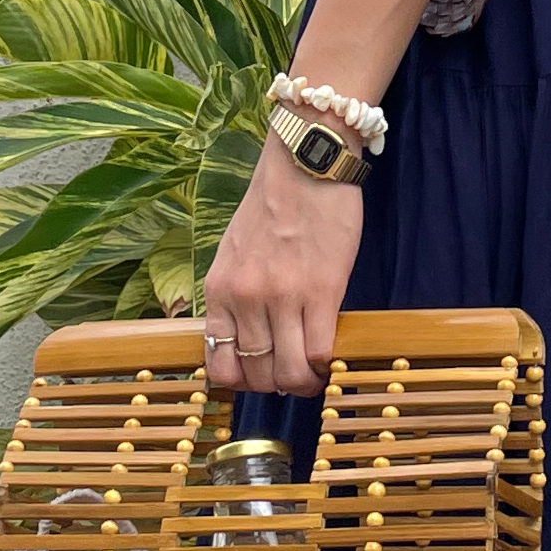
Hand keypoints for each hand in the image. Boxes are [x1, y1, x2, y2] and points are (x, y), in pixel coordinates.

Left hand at [202, 135, 365, 396]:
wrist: (305, 165)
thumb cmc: (273, 204)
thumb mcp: (234, 253)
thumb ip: (236, 296)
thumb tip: (248, 338)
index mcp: (220, 291)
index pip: (220, 365)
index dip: (243, 383)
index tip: (260, 377)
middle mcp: (245, 299)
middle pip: (257, 375)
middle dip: (275, 386)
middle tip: (292, 376)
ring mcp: (283, 297)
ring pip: (288, 372)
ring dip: (303, 382)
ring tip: (313, 372)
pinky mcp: (322, 291)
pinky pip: (319, 351)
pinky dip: (325, 365)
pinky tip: (331, 357)